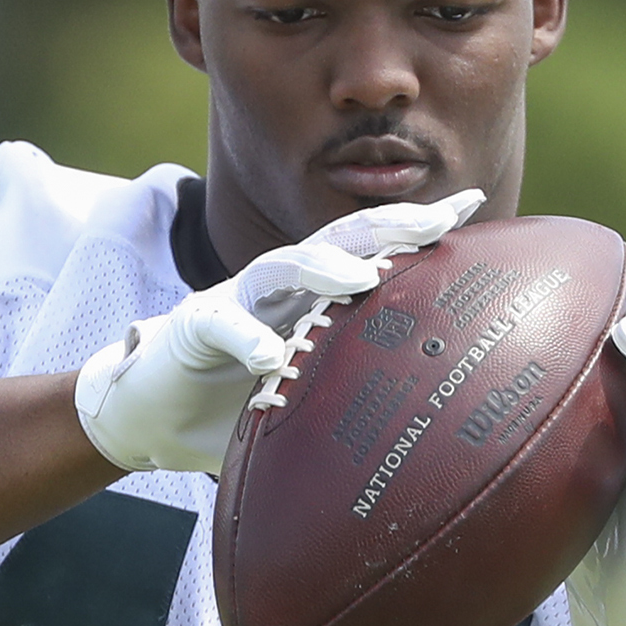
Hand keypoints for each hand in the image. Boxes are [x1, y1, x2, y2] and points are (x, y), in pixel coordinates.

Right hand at [74, 191, 485, 472]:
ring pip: (283, 266)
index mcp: (312, 295)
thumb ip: (355, 393)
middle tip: (433, 223)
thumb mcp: (310, 396)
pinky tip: (271, 357)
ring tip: (362, 280)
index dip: (416, 225)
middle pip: (337, 239)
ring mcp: (236, 300)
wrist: (152, 417)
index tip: (472, 204)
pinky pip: (221, 323)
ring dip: (323, 267)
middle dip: (385, 226)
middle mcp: (280, 286)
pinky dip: (247, 336)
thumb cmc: (237, 405)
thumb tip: (434, 422)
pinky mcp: (194, 328)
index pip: (371, 248)